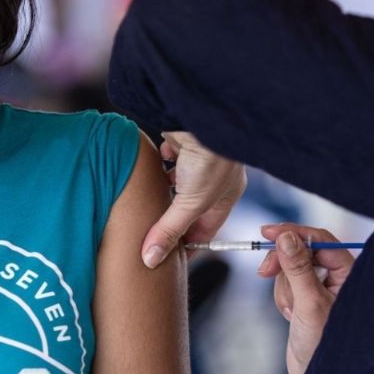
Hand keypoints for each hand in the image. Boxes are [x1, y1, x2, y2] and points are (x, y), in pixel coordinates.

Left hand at [140, 131, 246, 268]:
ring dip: (163, 193)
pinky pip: (167, 159)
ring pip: (176, 183)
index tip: (170, 258)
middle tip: (151, 234)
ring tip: (148, 205)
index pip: (207, 229)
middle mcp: (214, 178)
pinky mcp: (180, 143)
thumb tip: (151, 259)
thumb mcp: (189, 203)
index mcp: (226, 196)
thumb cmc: (211, 158)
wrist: (201, 115)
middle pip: (188, 207)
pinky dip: (159, 165)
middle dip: (171, 219)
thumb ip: (169, 230)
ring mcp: (197, 159)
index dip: (189, 245)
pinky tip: (152, 170)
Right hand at [259, 223, 354, 373]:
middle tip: (264, 271)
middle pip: (301, 250)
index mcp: (349, 273)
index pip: (321, 240)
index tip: (268, 232)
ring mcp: (321, 287)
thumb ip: (298, 268)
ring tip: (291, 311)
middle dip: (283, 264)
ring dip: (284, 288)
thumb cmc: (325, 345)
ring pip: (290, 267)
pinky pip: (286, 283)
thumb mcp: (309, 303)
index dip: (294, 233)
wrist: (318, 373)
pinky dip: (283, 296)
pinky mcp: (307, 298)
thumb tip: (286, 237)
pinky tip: (290, 315)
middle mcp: (338, 277)